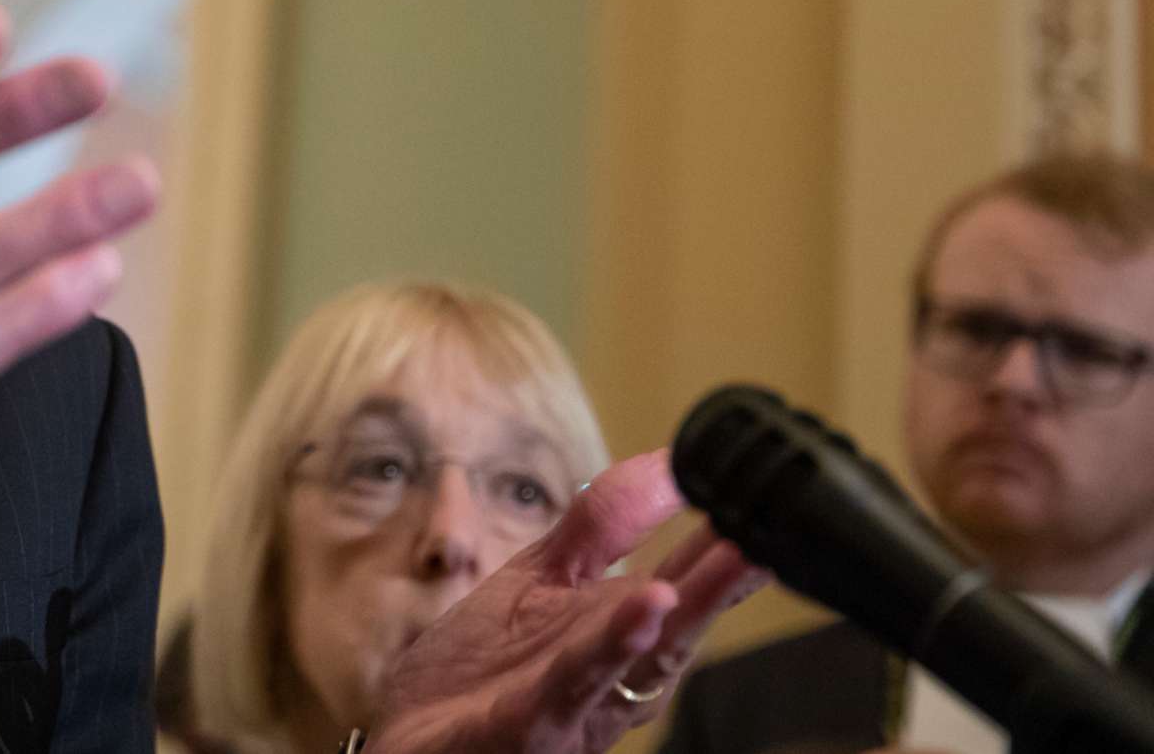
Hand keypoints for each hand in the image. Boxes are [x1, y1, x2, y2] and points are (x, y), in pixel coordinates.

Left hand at [372, 450, 766, 753]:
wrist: (415, 740)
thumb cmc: (485, 669)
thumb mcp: (542, 578)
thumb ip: (600, 526)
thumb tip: (663, 464)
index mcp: (624, 634)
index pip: (690, 579)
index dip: (729, 538)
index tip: (768, 488)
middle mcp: (619, 675)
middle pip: (684, 619)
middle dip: (731, 576)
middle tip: (775, 524)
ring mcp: (581, 701)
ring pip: (646, 654)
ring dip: (692, 607)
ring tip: (733, 560)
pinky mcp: (534, 720)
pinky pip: (578, 680)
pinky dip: (614, 644)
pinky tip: (648, 606)